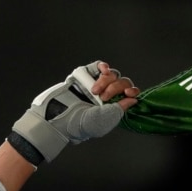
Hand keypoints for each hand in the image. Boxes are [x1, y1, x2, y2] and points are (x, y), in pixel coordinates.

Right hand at [10, 61, 139, 163]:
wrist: (58, 117)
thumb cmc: (79, 124)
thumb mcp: (104, 120)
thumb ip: (120, 109)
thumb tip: (133, 99)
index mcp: (114, 107)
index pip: (129, 95)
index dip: (131, 92)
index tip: (128, 94)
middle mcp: (106, 95)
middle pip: (121, 82)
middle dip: (115, 88)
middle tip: (103, 97)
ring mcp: (95, 84)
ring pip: (110, 75)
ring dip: (106, 80)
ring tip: (94, 91)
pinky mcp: (84, 76)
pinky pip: (97, 66)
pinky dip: (102, 66)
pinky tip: (103, 70)